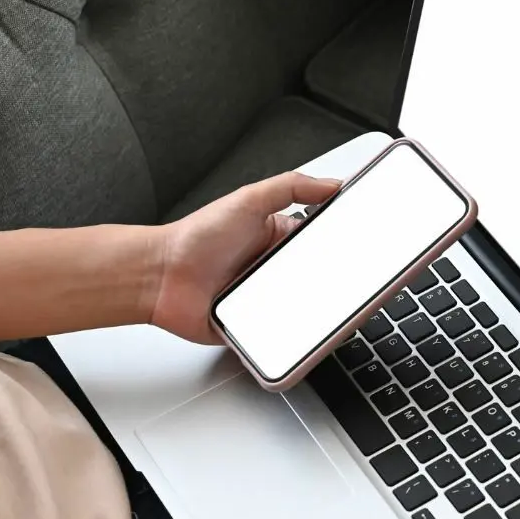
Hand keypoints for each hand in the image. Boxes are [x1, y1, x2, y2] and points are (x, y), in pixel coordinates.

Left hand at [150, 172, 340, 343]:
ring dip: (315, 309)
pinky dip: (293, 335)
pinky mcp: (256, 327)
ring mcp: (266, 298)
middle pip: (318, 278)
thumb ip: (291, 187)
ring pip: (306, 309)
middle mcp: (274, 267)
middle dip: (332, 282)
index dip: (340, 245)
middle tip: (345, 282)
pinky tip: (298, 329)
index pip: (320, 241)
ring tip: (323, 306)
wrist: (160, 277)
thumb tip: (331, 183)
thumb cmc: (196, 238)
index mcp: (277, 236)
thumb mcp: (248, 200)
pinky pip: (283, 335)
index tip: (359, 248)